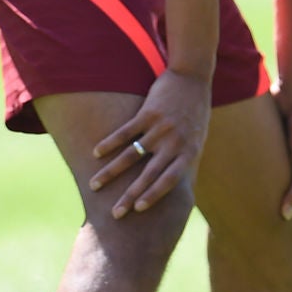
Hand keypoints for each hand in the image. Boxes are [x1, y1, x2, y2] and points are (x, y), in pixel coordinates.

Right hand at [89, 70, 210, 217]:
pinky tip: (96, 152)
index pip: (169, 181)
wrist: (192, 78)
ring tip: (95, 185)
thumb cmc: (195, 112)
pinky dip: (109, 143)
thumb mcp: (196, 139)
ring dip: (111, 172)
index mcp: (188, 153)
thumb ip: (183, 159)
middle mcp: (173, 143)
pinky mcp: (147, 113)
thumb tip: (173, 183)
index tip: (137, 209)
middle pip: (147, 175)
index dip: (152, 195)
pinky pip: (125, 132)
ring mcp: (159, 128)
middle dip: (129, 195)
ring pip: (131, 155)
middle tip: (115, 213)